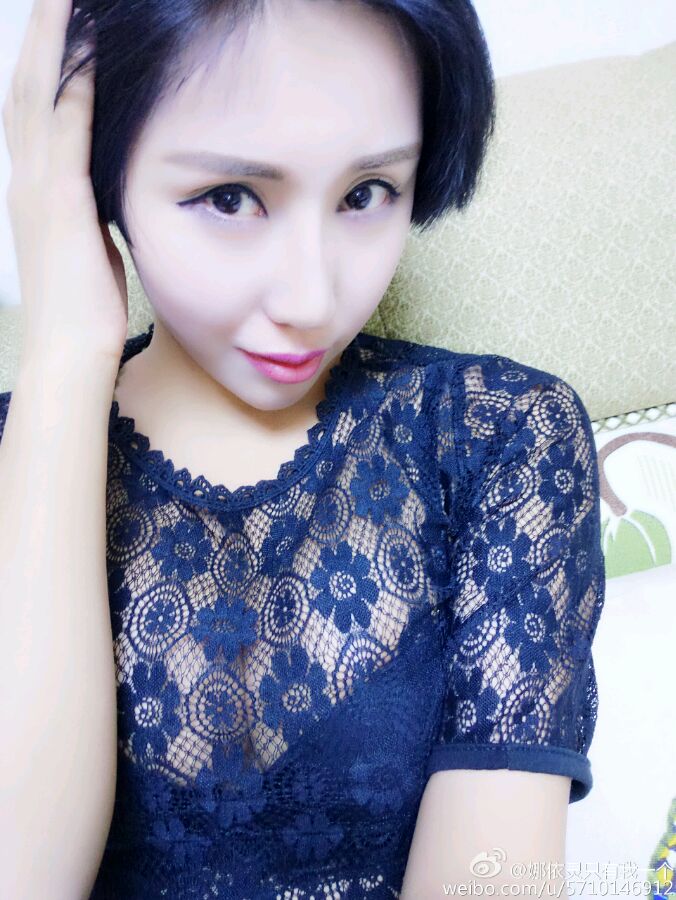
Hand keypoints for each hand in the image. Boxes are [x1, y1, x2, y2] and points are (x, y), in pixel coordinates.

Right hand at [2, 0, 128, 368]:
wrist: (71, 352)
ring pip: (37, 94)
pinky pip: (67, 129)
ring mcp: (39, 188)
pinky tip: (91, 47)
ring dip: (53, 39)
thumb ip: (92, 210)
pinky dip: (76, 84)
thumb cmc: (85, 307)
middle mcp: (27, 177)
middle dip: (42, 30)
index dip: (46, 59)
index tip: (63, 17)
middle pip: (27, 84)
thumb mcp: (90, 246)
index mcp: (35, 187)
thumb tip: (109, 192)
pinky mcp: (62, 204)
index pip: (36, 107)